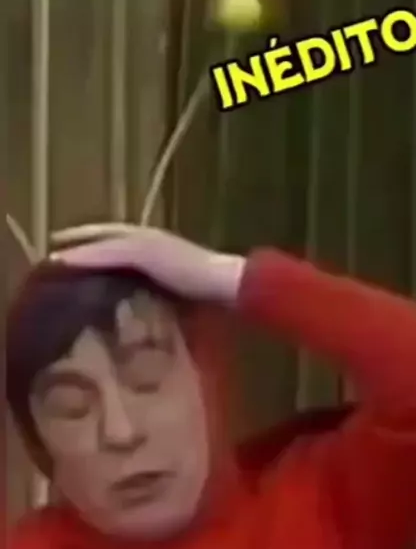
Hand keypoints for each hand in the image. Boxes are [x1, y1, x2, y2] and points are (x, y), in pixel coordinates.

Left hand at [51, 223, 245, 304]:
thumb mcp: (181, 296)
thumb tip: (149, 313)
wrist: (228, 286)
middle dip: (82, 239)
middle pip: (107, 235)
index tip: (78, 255)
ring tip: (54, 255)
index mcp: (160, 248)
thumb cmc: (212, 296)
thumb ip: (163, 297)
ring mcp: (148, 242)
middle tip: (56, 247)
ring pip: (104, 241)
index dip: (99, 247)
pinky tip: (67, 259)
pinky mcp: (146, 251)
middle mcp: (151, 239)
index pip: (122, 244)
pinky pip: (110, 251)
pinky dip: (88, 255)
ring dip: (79, 247)